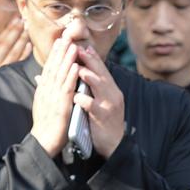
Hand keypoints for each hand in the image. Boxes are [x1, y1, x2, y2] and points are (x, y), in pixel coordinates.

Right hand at [0, 18, 31, 72]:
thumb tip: (12, 39)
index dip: (7, 30)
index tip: (16, 19)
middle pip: (4, 45)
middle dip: (14, 31)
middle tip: (23, 20)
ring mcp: (2, 72)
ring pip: (13, 53)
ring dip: (21, 40)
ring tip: (28, 30)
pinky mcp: (11, 79)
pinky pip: (19, 64)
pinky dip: (24, 54)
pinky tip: (30, 45)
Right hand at [30, 34, 77, 155]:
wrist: (44, 141)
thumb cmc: (45, 125)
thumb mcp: (42, 104)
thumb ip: (43, 90)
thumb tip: (41, 79)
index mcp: (43, 90)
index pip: (49, 68)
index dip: (54, 54)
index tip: (59, 42)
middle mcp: (46, 91)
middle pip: (53, 67)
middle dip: (59, 52)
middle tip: (66, 37)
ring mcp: (52, 97)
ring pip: (60, 74)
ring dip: (67, 59)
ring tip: (73, 46)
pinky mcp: (60, 105)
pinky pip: (66, 88)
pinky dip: (71, 76)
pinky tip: (76, 66)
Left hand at [76, 42, 125, 157]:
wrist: (114, 144)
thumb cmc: (103, 122)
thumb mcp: (101, 102)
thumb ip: (92, 88)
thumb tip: (80, 72)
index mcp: (111, 90)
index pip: (102, 70)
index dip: (93, 58)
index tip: (82, 46)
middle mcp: (113, 94)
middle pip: (102, 74)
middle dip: (90, 61)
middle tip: (78, 49)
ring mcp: (110, 105)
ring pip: (100, 87)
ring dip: (89, 77)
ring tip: (78, 69)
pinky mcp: (104, 117)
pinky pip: (93, 106)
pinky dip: (84, 100)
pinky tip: (75, 97)